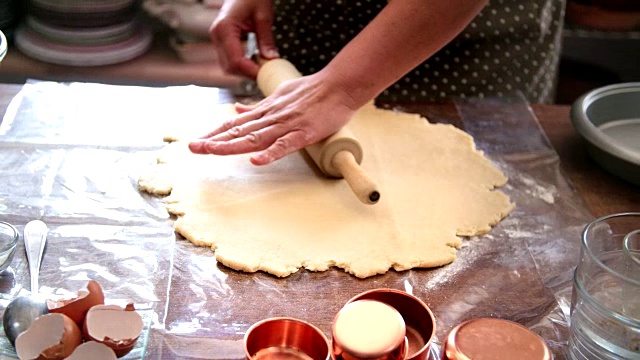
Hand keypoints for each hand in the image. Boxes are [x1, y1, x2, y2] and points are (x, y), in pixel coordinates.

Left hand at [189, 72, 359, 164]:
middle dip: (215, 139)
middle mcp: (272, 117)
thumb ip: (259, 105)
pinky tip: (256, 161)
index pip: (236, 123)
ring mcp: (287, 125)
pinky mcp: (303, 133)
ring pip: (255, 137)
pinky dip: (270, 153)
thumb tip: (238, 108)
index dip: (216, 132)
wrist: (339, 85)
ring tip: (212, 151)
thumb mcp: (280, 94)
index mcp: (266, 110)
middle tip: (194, 147)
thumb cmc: (313, 90)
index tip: (199, 141)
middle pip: (239, 131)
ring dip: (232, 145)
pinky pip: (284, 145)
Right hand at [209, 0, 278, 77]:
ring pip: (228, 66)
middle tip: (266, 74)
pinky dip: (242, 64)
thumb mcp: (263, 15)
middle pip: (230, 66)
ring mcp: (217, 38)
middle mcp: (217, 35)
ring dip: (244, 71)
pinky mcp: (221, 40)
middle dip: (248, 74)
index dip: (250, 71)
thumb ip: (266, 39)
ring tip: (262, 68)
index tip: (265, 75)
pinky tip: (255, 61)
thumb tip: (271, 59)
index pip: (236, 60)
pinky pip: (229, 59)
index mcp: (225, 28)